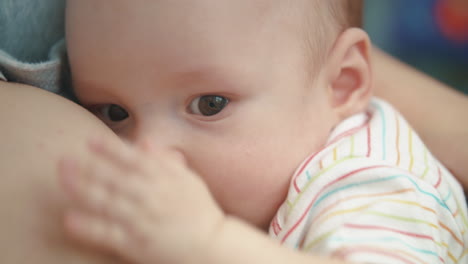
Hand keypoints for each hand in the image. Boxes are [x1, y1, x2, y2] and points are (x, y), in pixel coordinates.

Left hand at [58, 137, 224, 263]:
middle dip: (88, 166)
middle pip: (114, 179)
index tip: (91, 140)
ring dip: (83, 190)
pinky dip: (89, 226)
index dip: (110, 150)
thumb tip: (145, 142)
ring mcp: (142, 221)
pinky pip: (108, 234)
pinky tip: (70, 218)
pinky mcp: (136, 244)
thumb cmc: (200, 212)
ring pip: (107, 202)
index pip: (133, 160)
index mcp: (165, 181)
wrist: (211, 246)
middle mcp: (151, 197)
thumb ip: (166, 161)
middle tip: (64, 157)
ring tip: (63, 180)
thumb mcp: (189, 181)